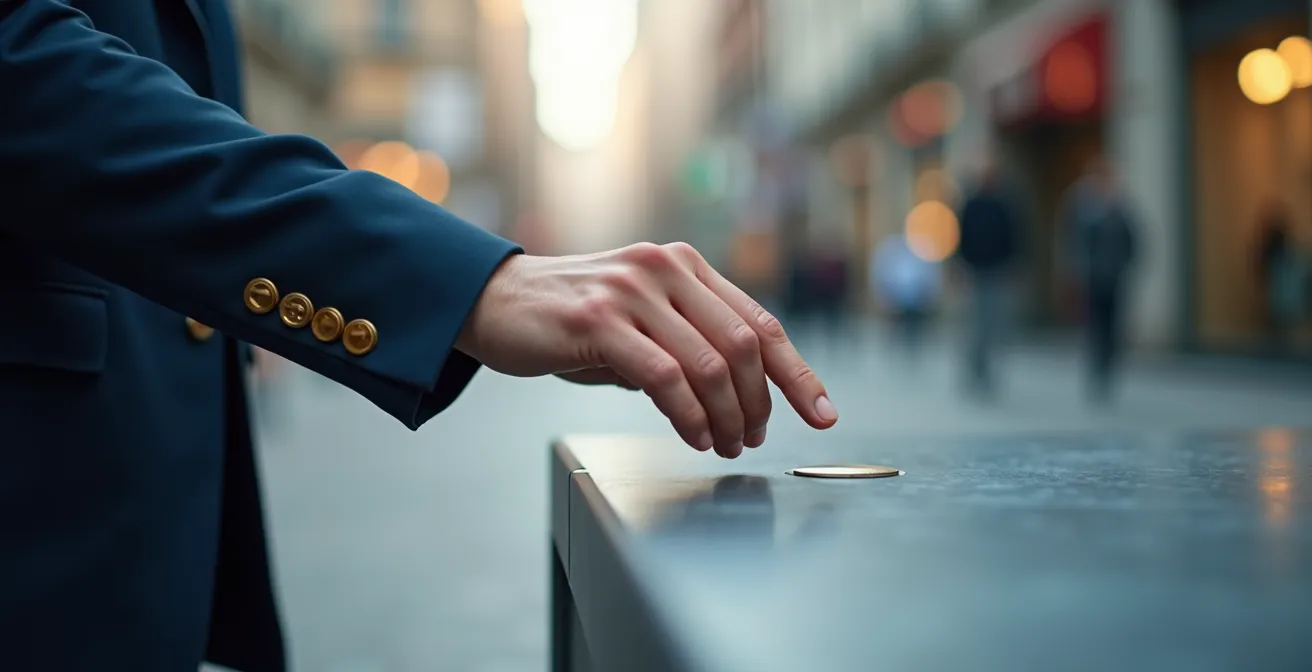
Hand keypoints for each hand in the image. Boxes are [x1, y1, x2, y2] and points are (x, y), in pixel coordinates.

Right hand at [456, 242, 837, 457]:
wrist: (493, 303)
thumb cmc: (568, 320)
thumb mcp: (640, 320)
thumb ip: (686, 342)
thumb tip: (741, 394)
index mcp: (684, 265)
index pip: (759, 322)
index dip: (797, 373)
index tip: (822, 413)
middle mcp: (664, 269)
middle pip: (742, 345)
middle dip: (760, 404)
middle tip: (753, 439)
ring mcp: (632, 290)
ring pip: (708, 364)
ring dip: (727, 417)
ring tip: (726, 445)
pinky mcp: (599, 319)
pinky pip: (664, 377)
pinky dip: (689, 415)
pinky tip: (694, 435)